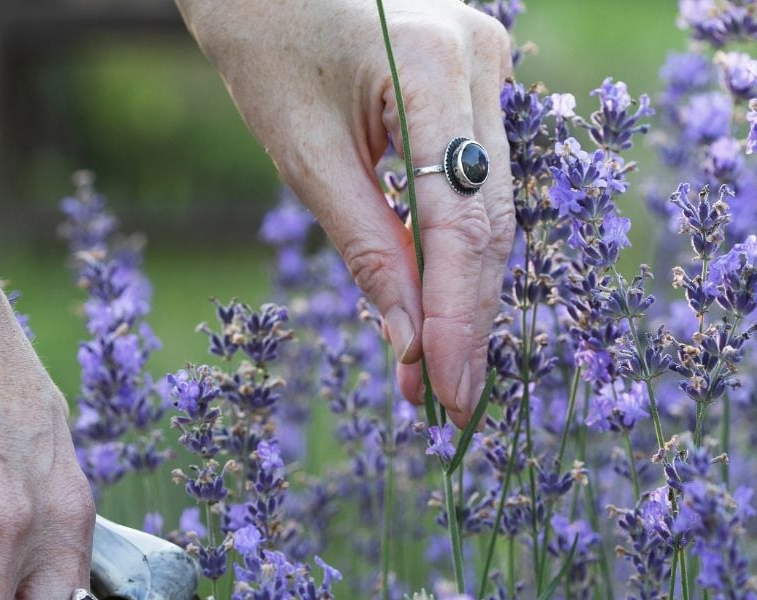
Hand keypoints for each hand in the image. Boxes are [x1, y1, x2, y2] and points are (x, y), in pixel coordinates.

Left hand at [179, 0, 514, 423]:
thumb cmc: (264, 39)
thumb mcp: (302, 153)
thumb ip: (365, 246)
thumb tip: (408, 342)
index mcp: (434, 65)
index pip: (463, 220)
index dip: (459, 317)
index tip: (448, 392)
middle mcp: (482, 59)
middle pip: (491, 221)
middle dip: (465, 320)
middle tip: (445, 402)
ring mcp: (489, 64)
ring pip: (491, 209)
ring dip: (462, 295)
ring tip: (430, 373)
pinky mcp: (478, 81)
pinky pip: (476, 183)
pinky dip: (454, 249)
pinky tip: (432, 309)